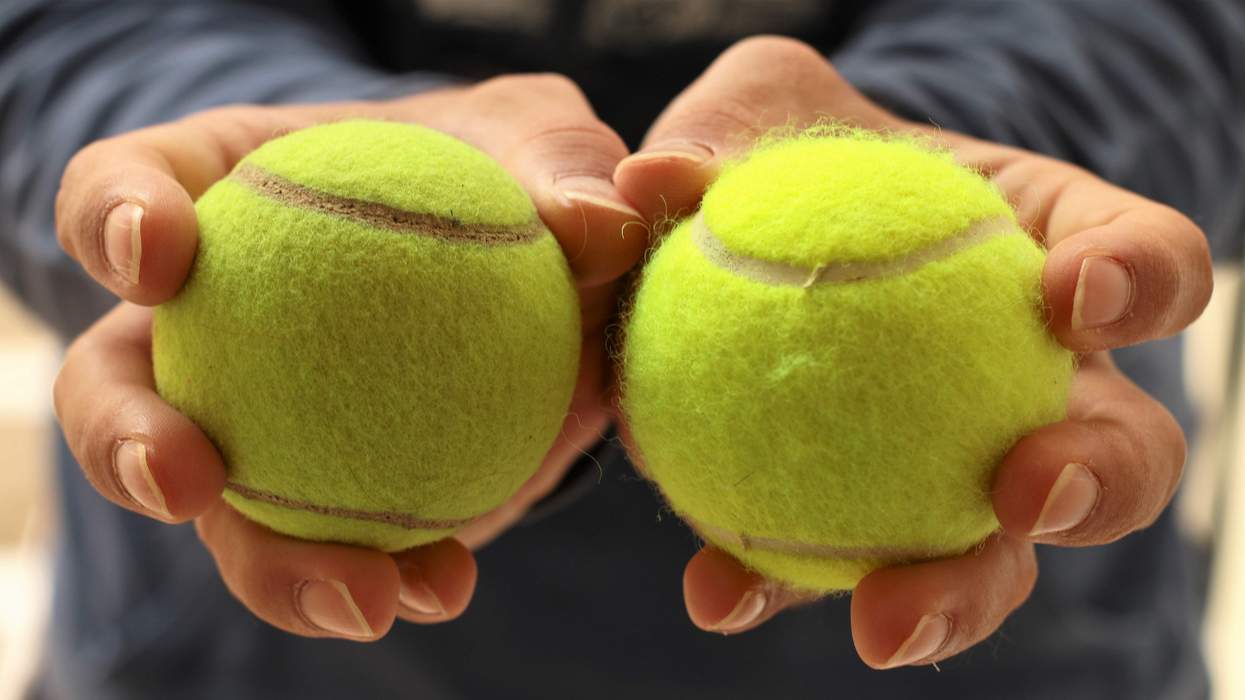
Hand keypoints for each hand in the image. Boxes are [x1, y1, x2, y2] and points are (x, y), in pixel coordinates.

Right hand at [52, 75, 644, 639]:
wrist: (549, 267)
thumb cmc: (516, 171)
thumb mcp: (543, 139)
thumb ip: (561, 165)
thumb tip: (597, 223)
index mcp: (218, 200)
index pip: (122, 195)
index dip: (111, 222)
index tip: (161, 257)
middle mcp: (212, 327)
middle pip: (115, 387)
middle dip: (124, 440)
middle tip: (189, 477)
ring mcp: (260, 425)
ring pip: (221, 512)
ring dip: (272, 565)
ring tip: (359, 594)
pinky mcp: (326, 500)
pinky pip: (336, 549)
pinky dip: (386, 575)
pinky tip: (444, 585)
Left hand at [613, 36, 1211, 667]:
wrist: (741, 231)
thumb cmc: (782, 150)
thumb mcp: (752, 112)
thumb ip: (720, 134)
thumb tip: (653, 178)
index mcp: (1051, 252)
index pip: (1147, 262)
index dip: (1139, 283)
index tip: (1071, 294)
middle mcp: (1034, 379)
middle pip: (1121, 451)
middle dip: (1094, 483)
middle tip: (1025, 491)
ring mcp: (960, 464)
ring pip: (1001, 553)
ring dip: (959, 595)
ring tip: (886, 620)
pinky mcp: (864, 521)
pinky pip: (838, 566)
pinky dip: (782, 587)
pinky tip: (717, 591)